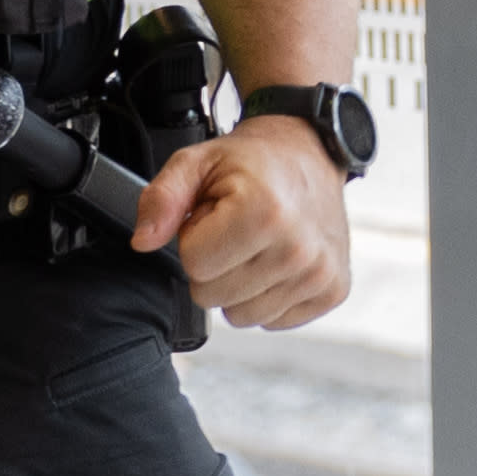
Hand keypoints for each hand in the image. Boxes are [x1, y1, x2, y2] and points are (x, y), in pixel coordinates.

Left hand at [130, 114, 355, 331]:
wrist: (310, 154)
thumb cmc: (253, 162)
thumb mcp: (196, 162)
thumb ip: (162, 198)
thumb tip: (143, 240)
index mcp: (264, 213)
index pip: (194, 266)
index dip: (195, 239)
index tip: (216, 216)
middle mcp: (298, 249)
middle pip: (212, 297)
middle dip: (214, 265)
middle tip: (234, 230)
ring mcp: (320, 274)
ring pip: (241, 316)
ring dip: (239, 284)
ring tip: (255, 245)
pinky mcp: (333, 291)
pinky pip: (273, 321)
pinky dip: (268, 295)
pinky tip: (276, 261)